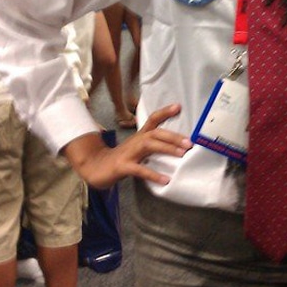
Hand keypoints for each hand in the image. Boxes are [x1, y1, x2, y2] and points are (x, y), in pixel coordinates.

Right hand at [63, 104, 191, 187]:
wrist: (97, 168)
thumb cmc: (123, 159)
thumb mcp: (139, 149)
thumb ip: (154, 146)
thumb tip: (179, 148)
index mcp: (140, 136)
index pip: (153, 119)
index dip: (165, 112)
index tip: (178, 106)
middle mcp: (135, 141)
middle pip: (155, 133)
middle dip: (173, 136)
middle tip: (189, 143)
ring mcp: (128, 152)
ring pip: (148, 145)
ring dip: (166, 149)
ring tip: (181, 154)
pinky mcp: (123, 166)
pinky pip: (139, 170)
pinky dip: (153, 174)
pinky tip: (165, 179)